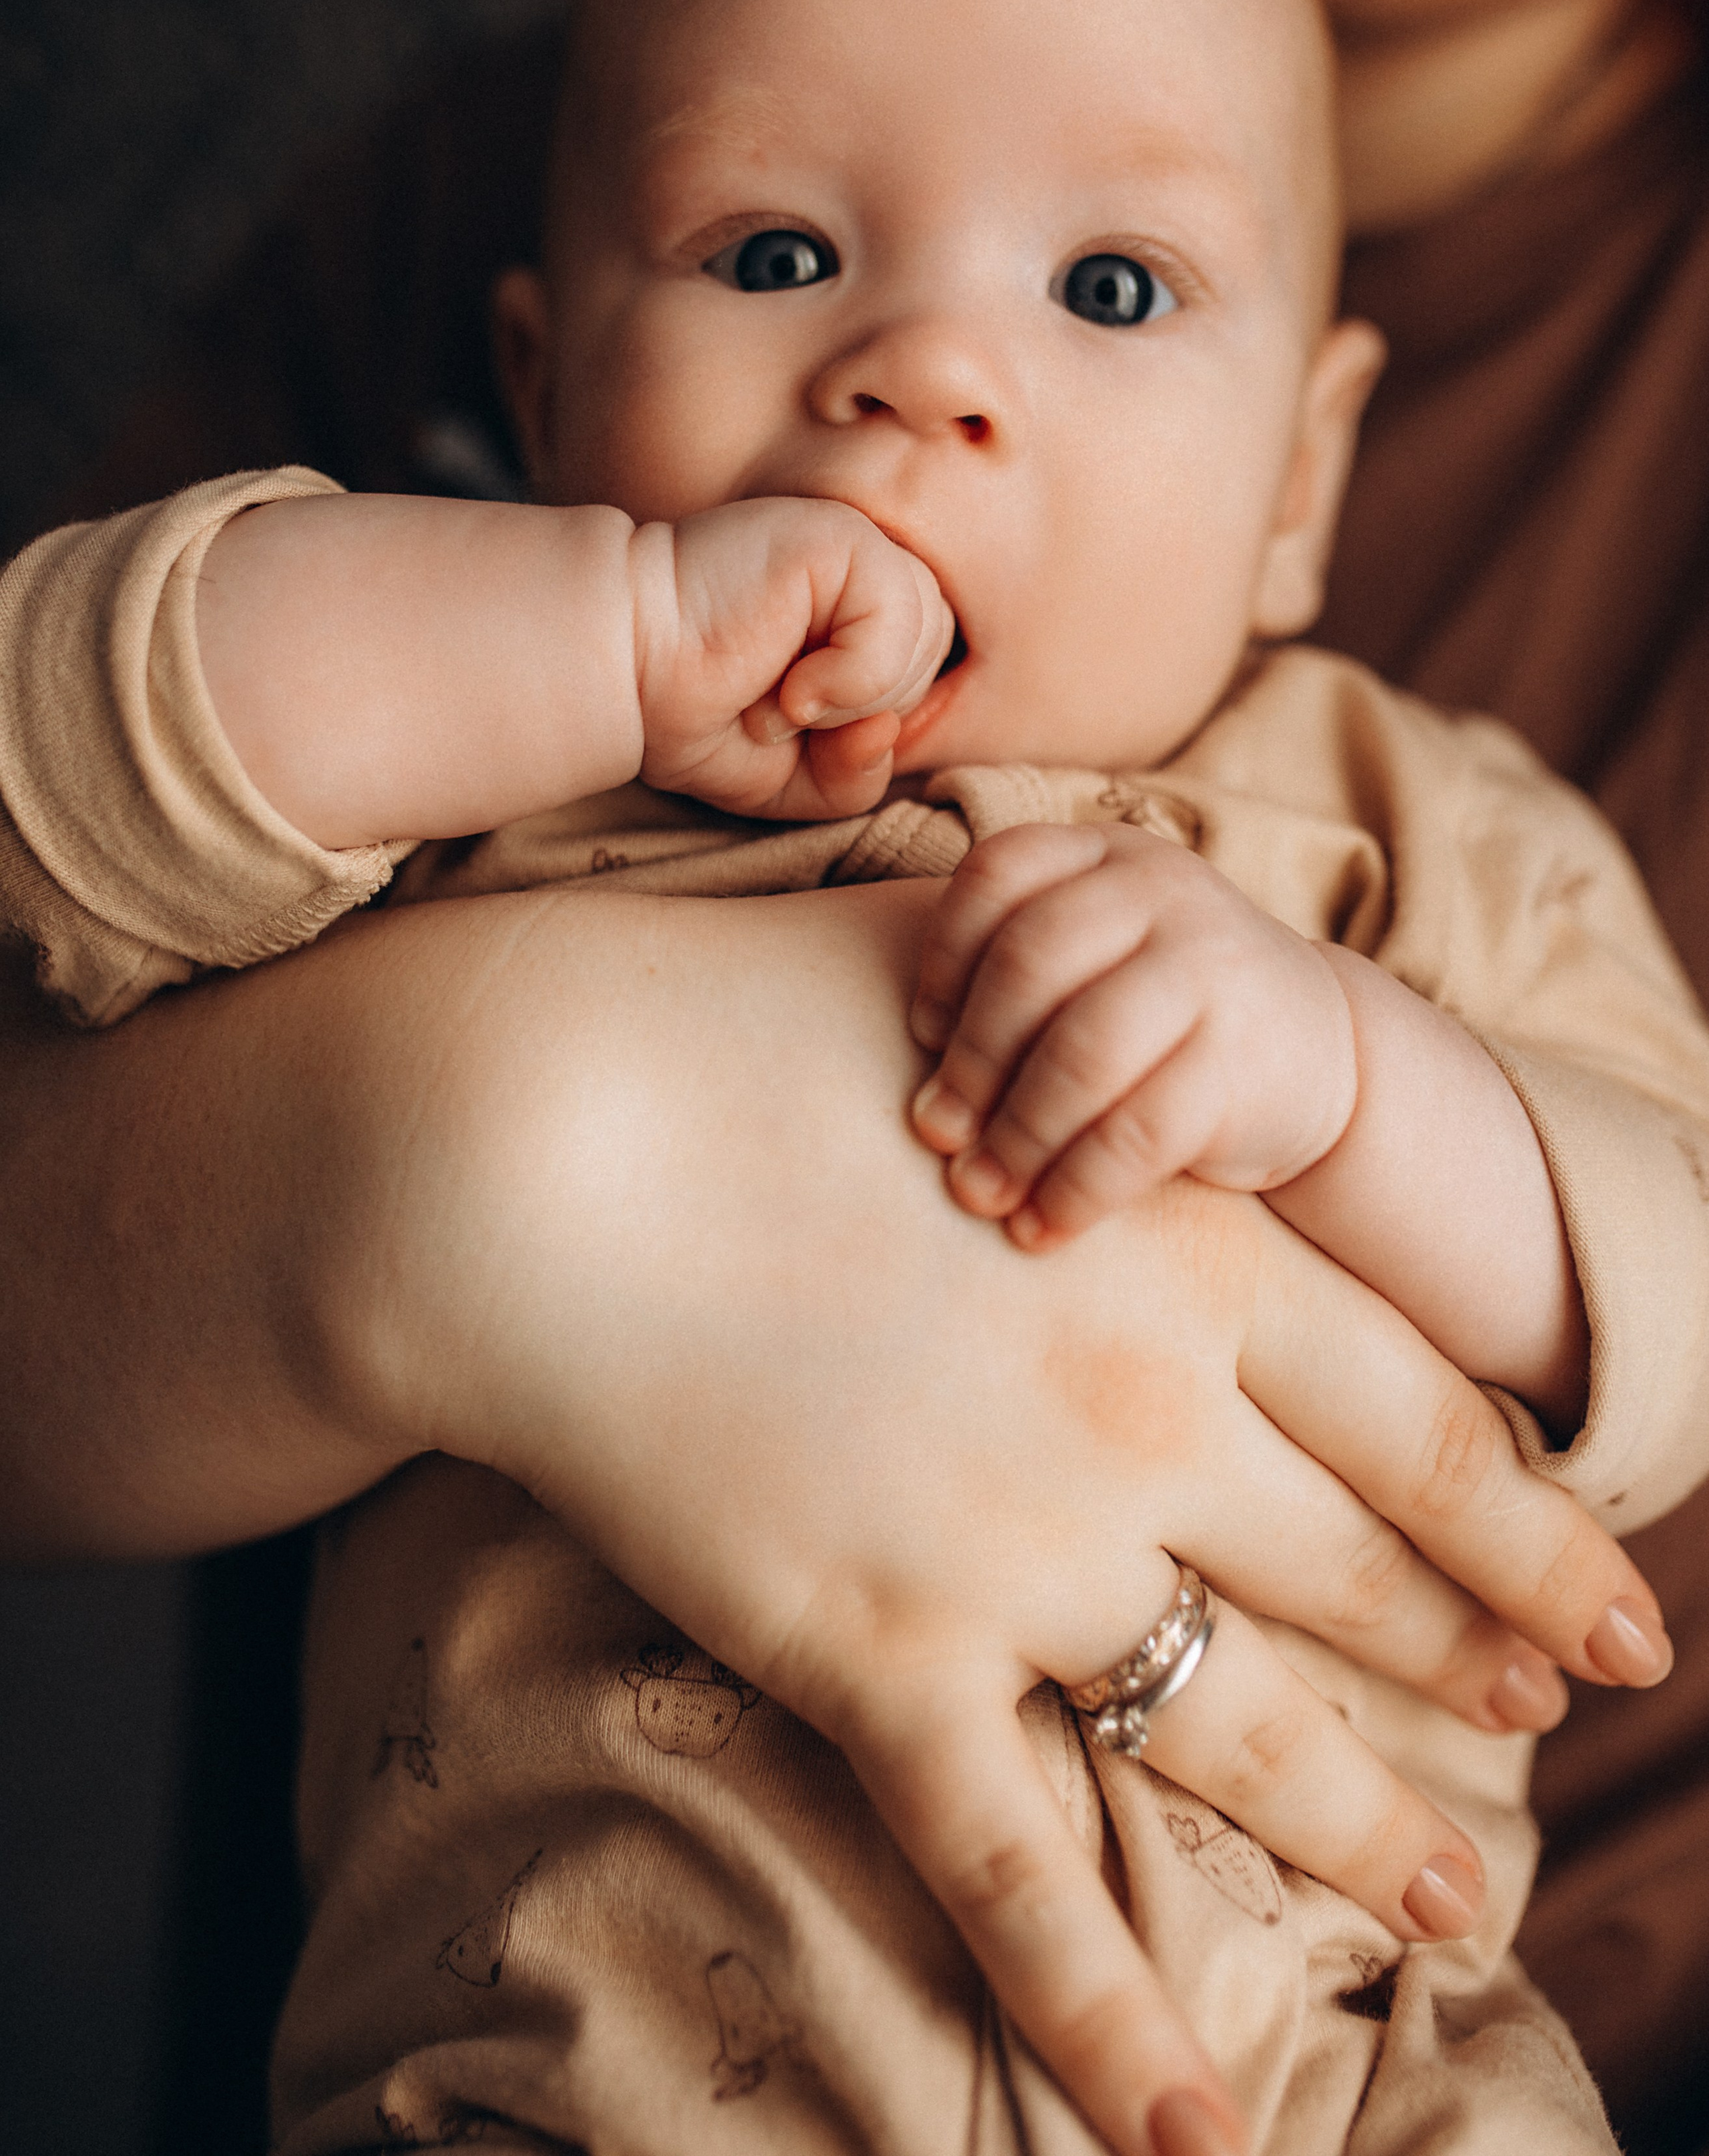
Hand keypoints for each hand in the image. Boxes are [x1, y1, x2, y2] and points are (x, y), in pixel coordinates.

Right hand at [335, 882, 1668, 2155]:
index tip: (1606, 1606)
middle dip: (1476, 1655)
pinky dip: (1113, 2018)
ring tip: (1454, 1904)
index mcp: (1188, 1254)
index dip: (1525, 1526)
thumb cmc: (742, 1032)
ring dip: (1370, 1829)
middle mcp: (1147, 1421)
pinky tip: (1197, 2134)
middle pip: (1365, 1577)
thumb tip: (1111, 963)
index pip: (1422, 1422)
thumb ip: (1074, 1014)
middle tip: (1545, 1716)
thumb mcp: (974, 993)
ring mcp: (1021, 1557)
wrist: (539, 1145)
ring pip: (1247, 1734)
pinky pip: (1021, 1873)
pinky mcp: (878, 1656)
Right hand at [630, 496, 954, 817]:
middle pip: (933, 655)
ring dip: (855, 697)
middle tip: (778, 713)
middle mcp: (859, 565)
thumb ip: (860, 772)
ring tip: (779, 699)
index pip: (923, 672)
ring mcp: (852, 543)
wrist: (621, 668)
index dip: (869, 726)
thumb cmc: (691, 713)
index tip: (791, 731)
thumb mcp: (793, 777)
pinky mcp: (839, 537)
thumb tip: (890, 731)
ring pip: (926, 636)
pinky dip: (853, 677)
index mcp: (854, 604)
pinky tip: (791, 686)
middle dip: (862, 713)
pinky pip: (899, 619)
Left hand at [910, 822, 1357, 1248]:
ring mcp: (1214, 968)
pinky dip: (1076, 1189)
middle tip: (936, 1132)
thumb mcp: (1100, 958)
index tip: (924, 1037)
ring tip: (978, 1192)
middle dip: (971, 1059)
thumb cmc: (1163, 1014)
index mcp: (1108, 854)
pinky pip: (1139, 1133)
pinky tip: (1043, 1229)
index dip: (943, 959)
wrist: (1319, 1056)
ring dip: (1016, 1135)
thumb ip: (1015, 981)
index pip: (998, 874)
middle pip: (1030, 961)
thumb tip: (927, 1105)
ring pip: (1082, 1052)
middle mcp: (1165, 890)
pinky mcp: (1246, 1061)